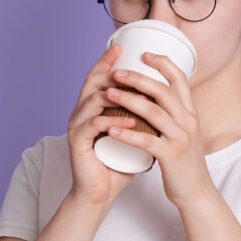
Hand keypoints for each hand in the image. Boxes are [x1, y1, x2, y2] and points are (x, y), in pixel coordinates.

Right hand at [66, 43, 137, 206]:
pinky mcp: (77, 142)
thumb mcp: (132, 134)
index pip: (99, 77)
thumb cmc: (117, 164)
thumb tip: (164, 97)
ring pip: (93, 100)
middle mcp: (81, 112)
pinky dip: (112, 121)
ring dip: (117, 95)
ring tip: (139, 95)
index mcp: (93, 108)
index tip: (123, 47)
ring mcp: (77, 126)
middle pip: (93, 82)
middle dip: (110, 70)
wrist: (101, 192)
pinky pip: (94, 125)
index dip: (108, 61)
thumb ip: (141, 116)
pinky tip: (129, 121)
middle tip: (128, 64)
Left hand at [103, 52, 215, 208]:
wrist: (196, 192)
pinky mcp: (171, 156)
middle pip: (163, 91)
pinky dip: (128, 133)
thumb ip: (172, 114)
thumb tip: (154, 96)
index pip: (180, 79)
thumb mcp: (183, 132)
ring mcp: (181, 138)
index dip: (163, 64)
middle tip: (116, 73)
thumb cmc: (183, 161)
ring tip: (108, 94)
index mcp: (190, 113)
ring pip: (153, 112)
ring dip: (128, 100)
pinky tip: (111, 128)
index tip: (144, 54)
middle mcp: (188, 121)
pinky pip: (146, 141)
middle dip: (138, 78)